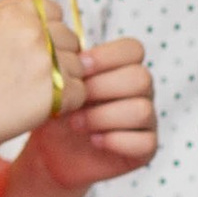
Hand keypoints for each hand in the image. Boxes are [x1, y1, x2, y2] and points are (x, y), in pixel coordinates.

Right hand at [0, 0, 83, 157]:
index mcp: (15, 14)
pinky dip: (65, 101)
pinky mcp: (58, 92)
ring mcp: (47, 63)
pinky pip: (79, 91)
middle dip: (57, 53)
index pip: (54, 10)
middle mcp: (33, 34)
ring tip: (32, 90)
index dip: (45, 29)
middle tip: (29, 73)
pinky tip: (40, 103)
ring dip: (62, 78)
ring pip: (78, 65)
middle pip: (70, 36)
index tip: (28, 47)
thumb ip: (10, 6)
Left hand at [27, 34, 156, 192]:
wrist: (51, 152)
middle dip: (102, 88)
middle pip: (140, 78)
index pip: (133, 49)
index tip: (78, 68)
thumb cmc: (54, 112)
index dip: (107, 56)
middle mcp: (140, 91)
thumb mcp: (55, 85)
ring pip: (141, 110)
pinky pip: (145, 142)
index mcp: (122, 68)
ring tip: (75, 123)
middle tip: (74, 99)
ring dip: (103, 116)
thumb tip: (61, 44)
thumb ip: (64, 63)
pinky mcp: (145, 148)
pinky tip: (94, 141)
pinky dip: (116, 141)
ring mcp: (146, 119)